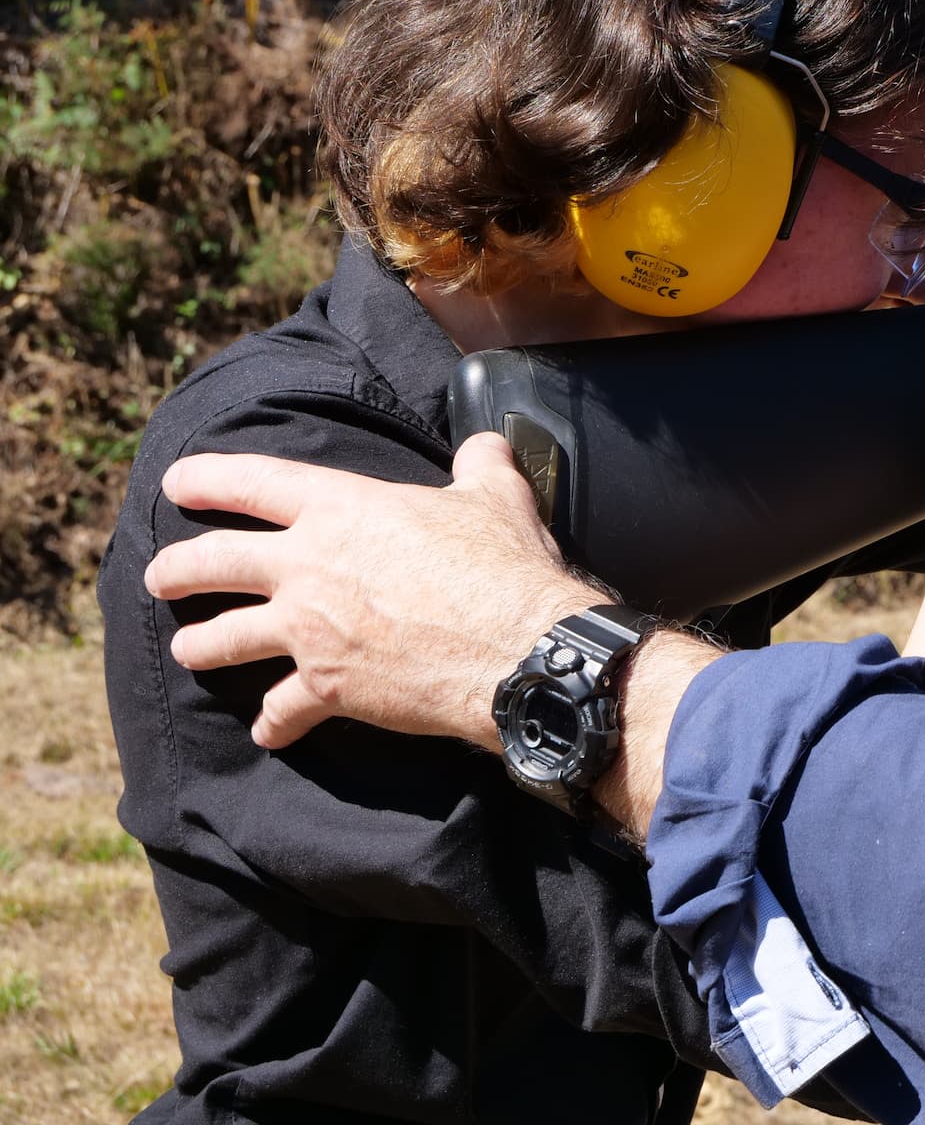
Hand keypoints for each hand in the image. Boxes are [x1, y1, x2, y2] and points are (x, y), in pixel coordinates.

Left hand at [147, 434, 610, 748]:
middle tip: (159, 576)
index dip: (209, 478)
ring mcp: (308, 630)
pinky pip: (282, 709)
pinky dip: (274, 723)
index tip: (176, 483)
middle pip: (214, 562)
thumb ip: (481, 465)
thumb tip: (487, 443)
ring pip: (226, 638)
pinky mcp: (326, 687)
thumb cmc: (503, 566)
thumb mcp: (496, 497)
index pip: (255, 482)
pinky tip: (269, 731)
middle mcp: (307, 566)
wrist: (513, 646)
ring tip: (186, 650)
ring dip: (200, 645)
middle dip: (176, 569)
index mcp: (341, 508)